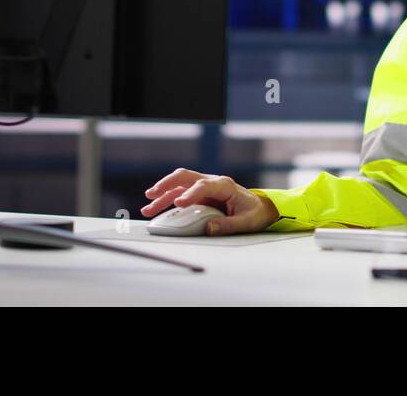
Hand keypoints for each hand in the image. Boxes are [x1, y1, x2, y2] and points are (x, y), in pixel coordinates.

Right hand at [141, 168, 279, 234]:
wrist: (260, 207)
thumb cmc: (254, 212)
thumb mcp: (246, 222)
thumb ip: (228, 225)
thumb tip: (209, 229)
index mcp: (225, 186)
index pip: (204, 186)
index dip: (190, 194)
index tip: (179, 203)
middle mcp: (212, 182)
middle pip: (185, 177)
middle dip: (167, 185)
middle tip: (151, 195)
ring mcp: (204, 186)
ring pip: (179, 185)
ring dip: (162, 194)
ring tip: (147, 208)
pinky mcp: (200, 194)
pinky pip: (180, 193)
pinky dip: (167, 199)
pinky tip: (155, 208)